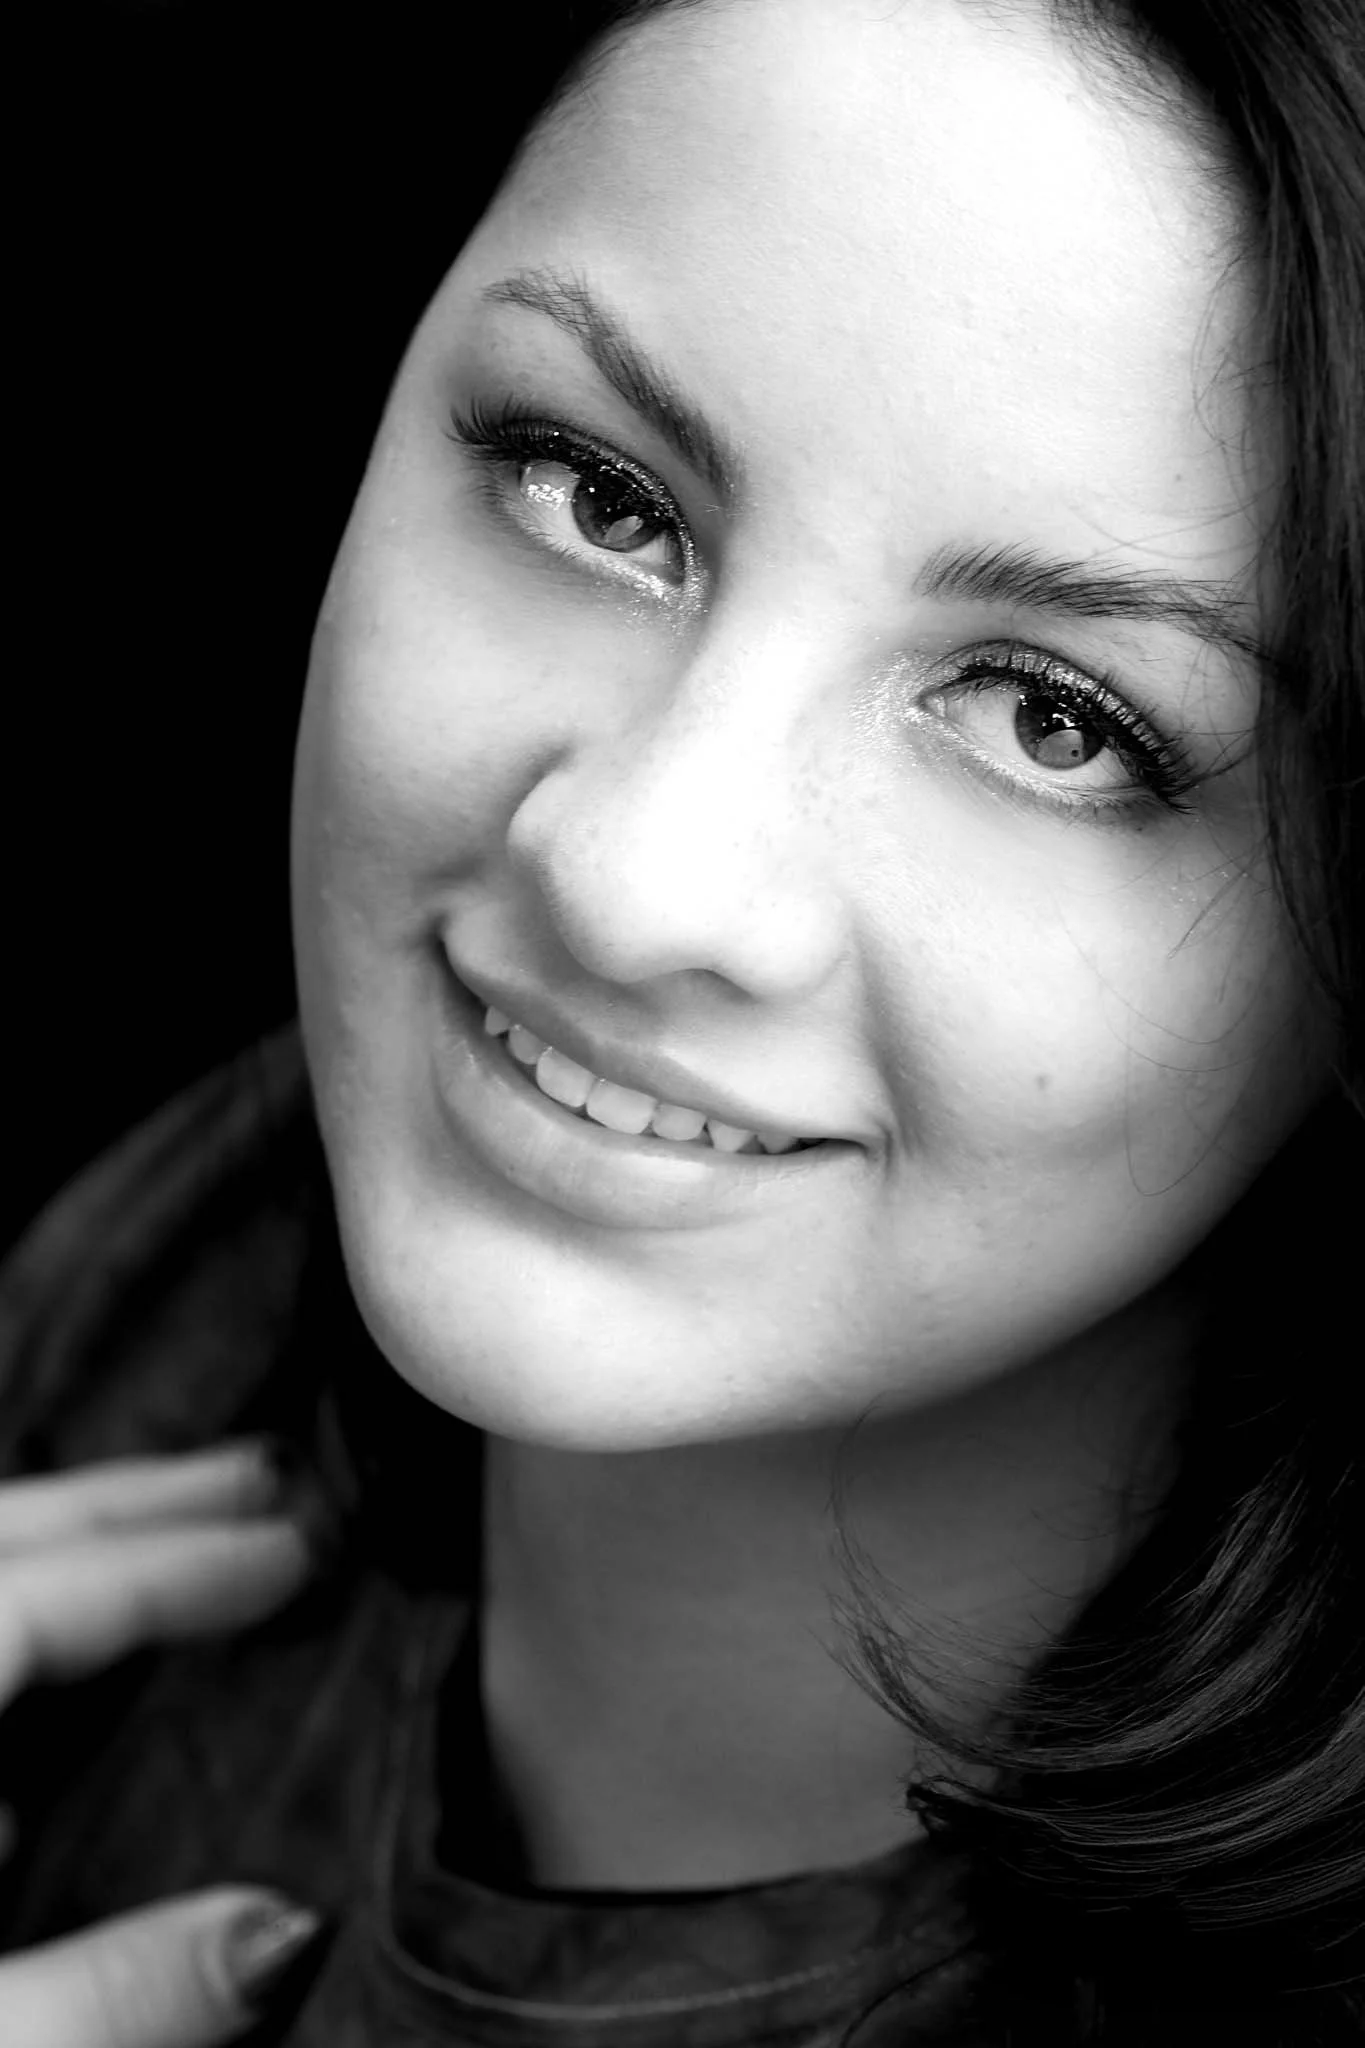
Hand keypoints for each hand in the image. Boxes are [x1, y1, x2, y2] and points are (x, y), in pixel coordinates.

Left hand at [0, 1441, 326, 2045]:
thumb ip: (121, 1986)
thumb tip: (285, 1932)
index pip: (44, 1590)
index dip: (186, 1559)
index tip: (300, 1542)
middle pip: (9, 1534)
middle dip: (141, 1499)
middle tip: (266, 1470)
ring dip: (77, 1546)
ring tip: (186, 1534)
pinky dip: (21, 1616)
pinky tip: (49, 1670)